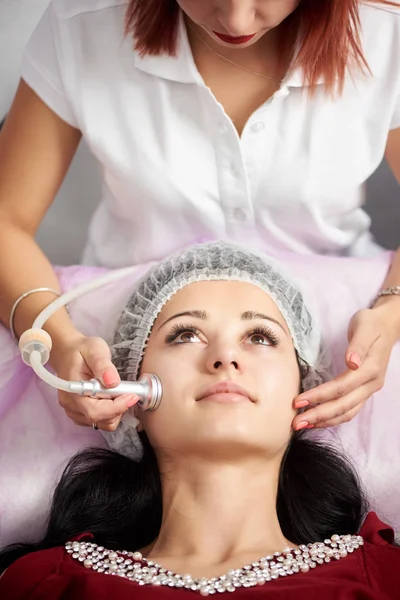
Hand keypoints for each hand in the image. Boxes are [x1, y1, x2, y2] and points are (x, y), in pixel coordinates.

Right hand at [52, 334, 138, 430]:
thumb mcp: (95, 350)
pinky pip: (98, 421)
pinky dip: (109, 412)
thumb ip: (103, 365)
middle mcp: (71, 404)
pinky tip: (110, 397)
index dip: (117, 407)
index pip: (95, 411)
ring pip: (101, 423)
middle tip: (127, 391)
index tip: (133, 396)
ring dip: (115, 411)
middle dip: (119, 408)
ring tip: (117, 391)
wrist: (69, 352)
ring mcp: (73, 411)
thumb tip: (113, 382)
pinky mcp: (79, 413)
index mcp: (73, 390)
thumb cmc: (82, 350)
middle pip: (100, 420)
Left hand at [292, 307, 397, 429]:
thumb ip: (358, 345)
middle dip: (318, 415)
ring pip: (347, 412)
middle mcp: (372, 383)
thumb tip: (352, 362)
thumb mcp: (364, 327)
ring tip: (303, 426)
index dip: (320, 396)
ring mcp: (369, 389)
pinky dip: (333, 418)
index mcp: (371, 369)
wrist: (386, 326)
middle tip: (296, 423)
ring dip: (324, 421)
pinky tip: (317, 421)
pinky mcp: (364, 391)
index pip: (342, 387)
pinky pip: (349, 410)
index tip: (298, 400)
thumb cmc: (371, 324)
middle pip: (344, 406)